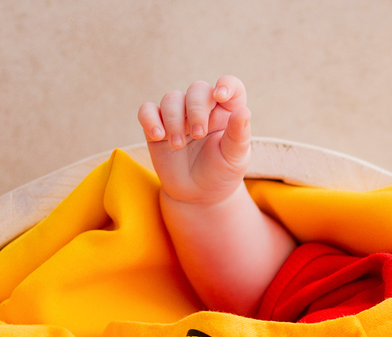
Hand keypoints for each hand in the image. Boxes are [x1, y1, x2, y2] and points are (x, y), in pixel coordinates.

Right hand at [137, 76, 251, 205]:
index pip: (232, 86)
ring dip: (174, 120)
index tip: (220, 96)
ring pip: (172, 98)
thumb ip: (239, 135)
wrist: (198, 195)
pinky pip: (147, 110)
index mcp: (228, 112)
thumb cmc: (221, 173)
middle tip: (198, 134)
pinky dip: (149, 119)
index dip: (227, 84)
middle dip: (196, 109)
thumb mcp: (234, 158)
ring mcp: (179, 115)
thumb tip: (244, 112)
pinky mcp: (158, 125)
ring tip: (178, 145)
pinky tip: (157, 135)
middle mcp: (204, 109)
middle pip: (197, 89)